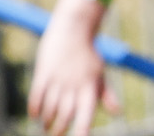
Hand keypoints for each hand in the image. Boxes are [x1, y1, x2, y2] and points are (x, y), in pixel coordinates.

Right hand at [29, 13, 114, 135]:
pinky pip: (36, 97)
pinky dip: (35, 109)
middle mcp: (74, 84)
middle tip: (56, 134)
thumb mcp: (99, 73)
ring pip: (49, 109)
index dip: (82, 131)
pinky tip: (36, 114)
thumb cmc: (87, 56)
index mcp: (90, 86)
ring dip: (47, 121)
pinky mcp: (43, 73)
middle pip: (64, 116)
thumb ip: (106, 94)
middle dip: (59, 129)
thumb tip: (118, 113)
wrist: (73, 29)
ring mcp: (58, 78)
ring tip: (47, 126)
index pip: (86, 115)